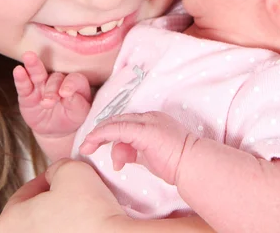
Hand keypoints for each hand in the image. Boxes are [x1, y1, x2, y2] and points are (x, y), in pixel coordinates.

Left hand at [0, 159, 129, 232]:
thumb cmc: (88, 214)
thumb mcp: (70, 168)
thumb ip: (56, 166)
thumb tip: (57, 173)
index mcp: (8, 223)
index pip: (24, 192)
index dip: (46, 177)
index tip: (59, 175)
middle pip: (34, 212)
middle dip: (53, 198)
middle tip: (72, 189)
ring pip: (48, 228)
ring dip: (62, 216)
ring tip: (82, 208)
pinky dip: (72, 231)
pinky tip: (87, 225)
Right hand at [14, 51, 91, 136]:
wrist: (55, 131)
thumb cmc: (71, 118)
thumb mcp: (80, 115)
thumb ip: (78, 105)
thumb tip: (70, 96)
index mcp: (75, 84)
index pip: (74, 80)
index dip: (70, 84)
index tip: (65, 94)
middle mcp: (58, 82)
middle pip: (56, 78)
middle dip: (52, 89)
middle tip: (49, 102)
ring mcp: (42, 86)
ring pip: (38, 74)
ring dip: (34, 65)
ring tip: (29, 57)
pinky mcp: (27, 95)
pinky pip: (24, 85)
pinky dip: (21, 78)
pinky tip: (18, 70)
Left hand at [79, 111, 196, 184]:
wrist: (192, 163)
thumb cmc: (176, 163)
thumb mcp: (149, 157)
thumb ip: (134, 153)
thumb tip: (120, 157)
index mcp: (152, 121)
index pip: (125, 123)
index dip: (110, 133)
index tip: (97, 145)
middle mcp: (149, 117)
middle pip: (118, 120)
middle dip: (100, 134)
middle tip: (87, 146)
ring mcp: (147, 121)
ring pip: (115, 123)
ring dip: (99, 137)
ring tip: (90, 148)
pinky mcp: (143, 130)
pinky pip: (117, 129)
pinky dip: (102, 134)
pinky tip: (93, 142)